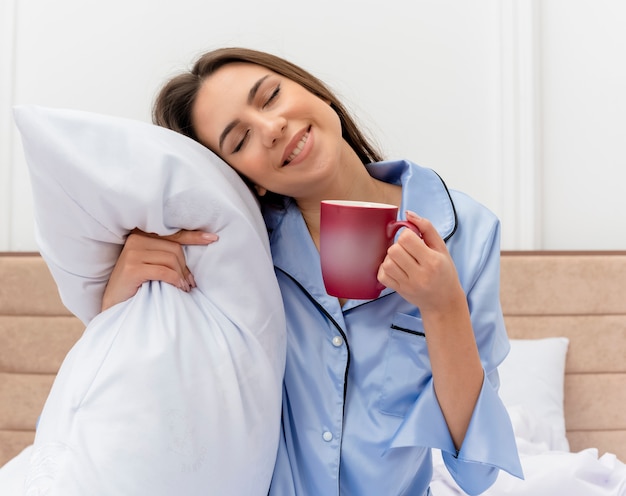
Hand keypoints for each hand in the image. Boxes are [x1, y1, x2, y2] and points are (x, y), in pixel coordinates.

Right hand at [101, 229, 217, 311]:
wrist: (114, 305)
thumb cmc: (137, 285)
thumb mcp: (152, 266)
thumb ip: (167, 256)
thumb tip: (193, 263)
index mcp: (141, 236)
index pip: (173, 234)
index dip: (194, 236)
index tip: (213, 238)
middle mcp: (135, 240)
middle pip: (175, 248)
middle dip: (185, 267)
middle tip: (188, 283)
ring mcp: (132, 253)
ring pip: (171, 259)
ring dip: (181, 276)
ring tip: (183, 288)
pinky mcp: (132, 268)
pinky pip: (164, 271)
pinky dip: (174, 280)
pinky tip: (177, 288)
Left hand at [377, 211, 464, 314]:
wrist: (444, 301)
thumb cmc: (444, 272)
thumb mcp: (441, 248)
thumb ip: (426, 228)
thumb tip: (408, 213)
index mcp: (432, 261)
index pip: (407, 239)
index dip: (407, 235)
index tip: (414, 240)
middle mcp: (420, 274)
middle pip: (394, 250)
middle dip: (398, 246)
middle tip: (407, 250)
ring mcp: (408, 285)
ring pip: (386, 263)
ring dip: (391, 258)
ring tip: (402, 259)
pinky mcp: (400, 291)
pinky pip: (382, 276)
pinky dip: (385, 269)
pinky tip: (395, 268)